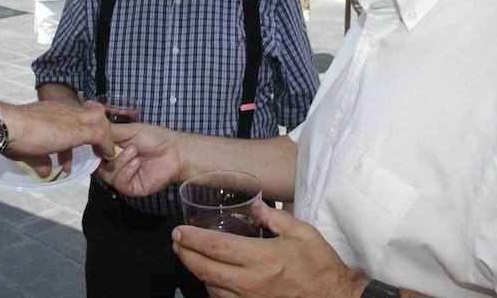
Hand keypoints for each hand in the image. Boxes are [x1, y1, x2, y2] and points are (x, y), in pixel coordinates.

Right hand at [0, 100, 113, 173]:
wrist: (8, 126)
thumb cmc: (14, 135)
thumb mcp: (30, 150)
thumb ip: (40, 160)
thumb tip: (45, 172)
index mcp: (52, 112)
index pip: (73, 117)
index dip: (79, 130)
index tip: (80, 144)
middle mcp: (64, 111)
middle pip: (90, 113)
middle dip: (97, 129)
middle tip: (98, 146)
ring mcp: (72, 118)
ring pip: (99, 119)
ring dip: (104, 135)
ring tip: (105, 152)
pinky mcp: (77, 130)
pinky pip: (100, 133)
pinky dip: (106, 144)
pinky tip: (107, 154)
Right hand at [99, 123, 183, 196]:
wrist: (175, 151)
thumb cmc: (155, 138)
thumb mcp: (129, 130)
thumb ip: (109, 132)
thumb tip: (92, 134)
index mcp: (114, 151)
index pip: (95, 154)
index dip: (93, 150)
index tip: (95, 142)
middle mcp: (117, 165)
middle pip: (97, 167)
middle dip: (104, 156)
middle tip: (114, 147)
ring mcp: (124, 178)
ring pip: (107, 175)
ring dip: (120, 162)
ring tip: (134, 152)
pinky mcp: (132, 188)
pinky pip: (120, 183)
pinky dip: (127, 171)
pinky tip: (137, 162)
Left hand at [172, 204, 365, 297]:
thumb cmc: (320, 266)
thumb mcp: (302, 232)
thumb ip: (274, 218)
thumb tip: (254, 207)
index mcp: (261, 258)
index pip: (214, 247)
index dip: (191, 239)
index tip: (178, 231)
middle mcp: (251, 282)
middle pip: (205, 269)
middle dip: (185, 254)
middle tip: (176, 242)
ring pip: (211, 288)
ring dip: (196, 272)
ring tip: (188, 257)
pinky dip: (212, 289)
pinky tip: (210, 279)